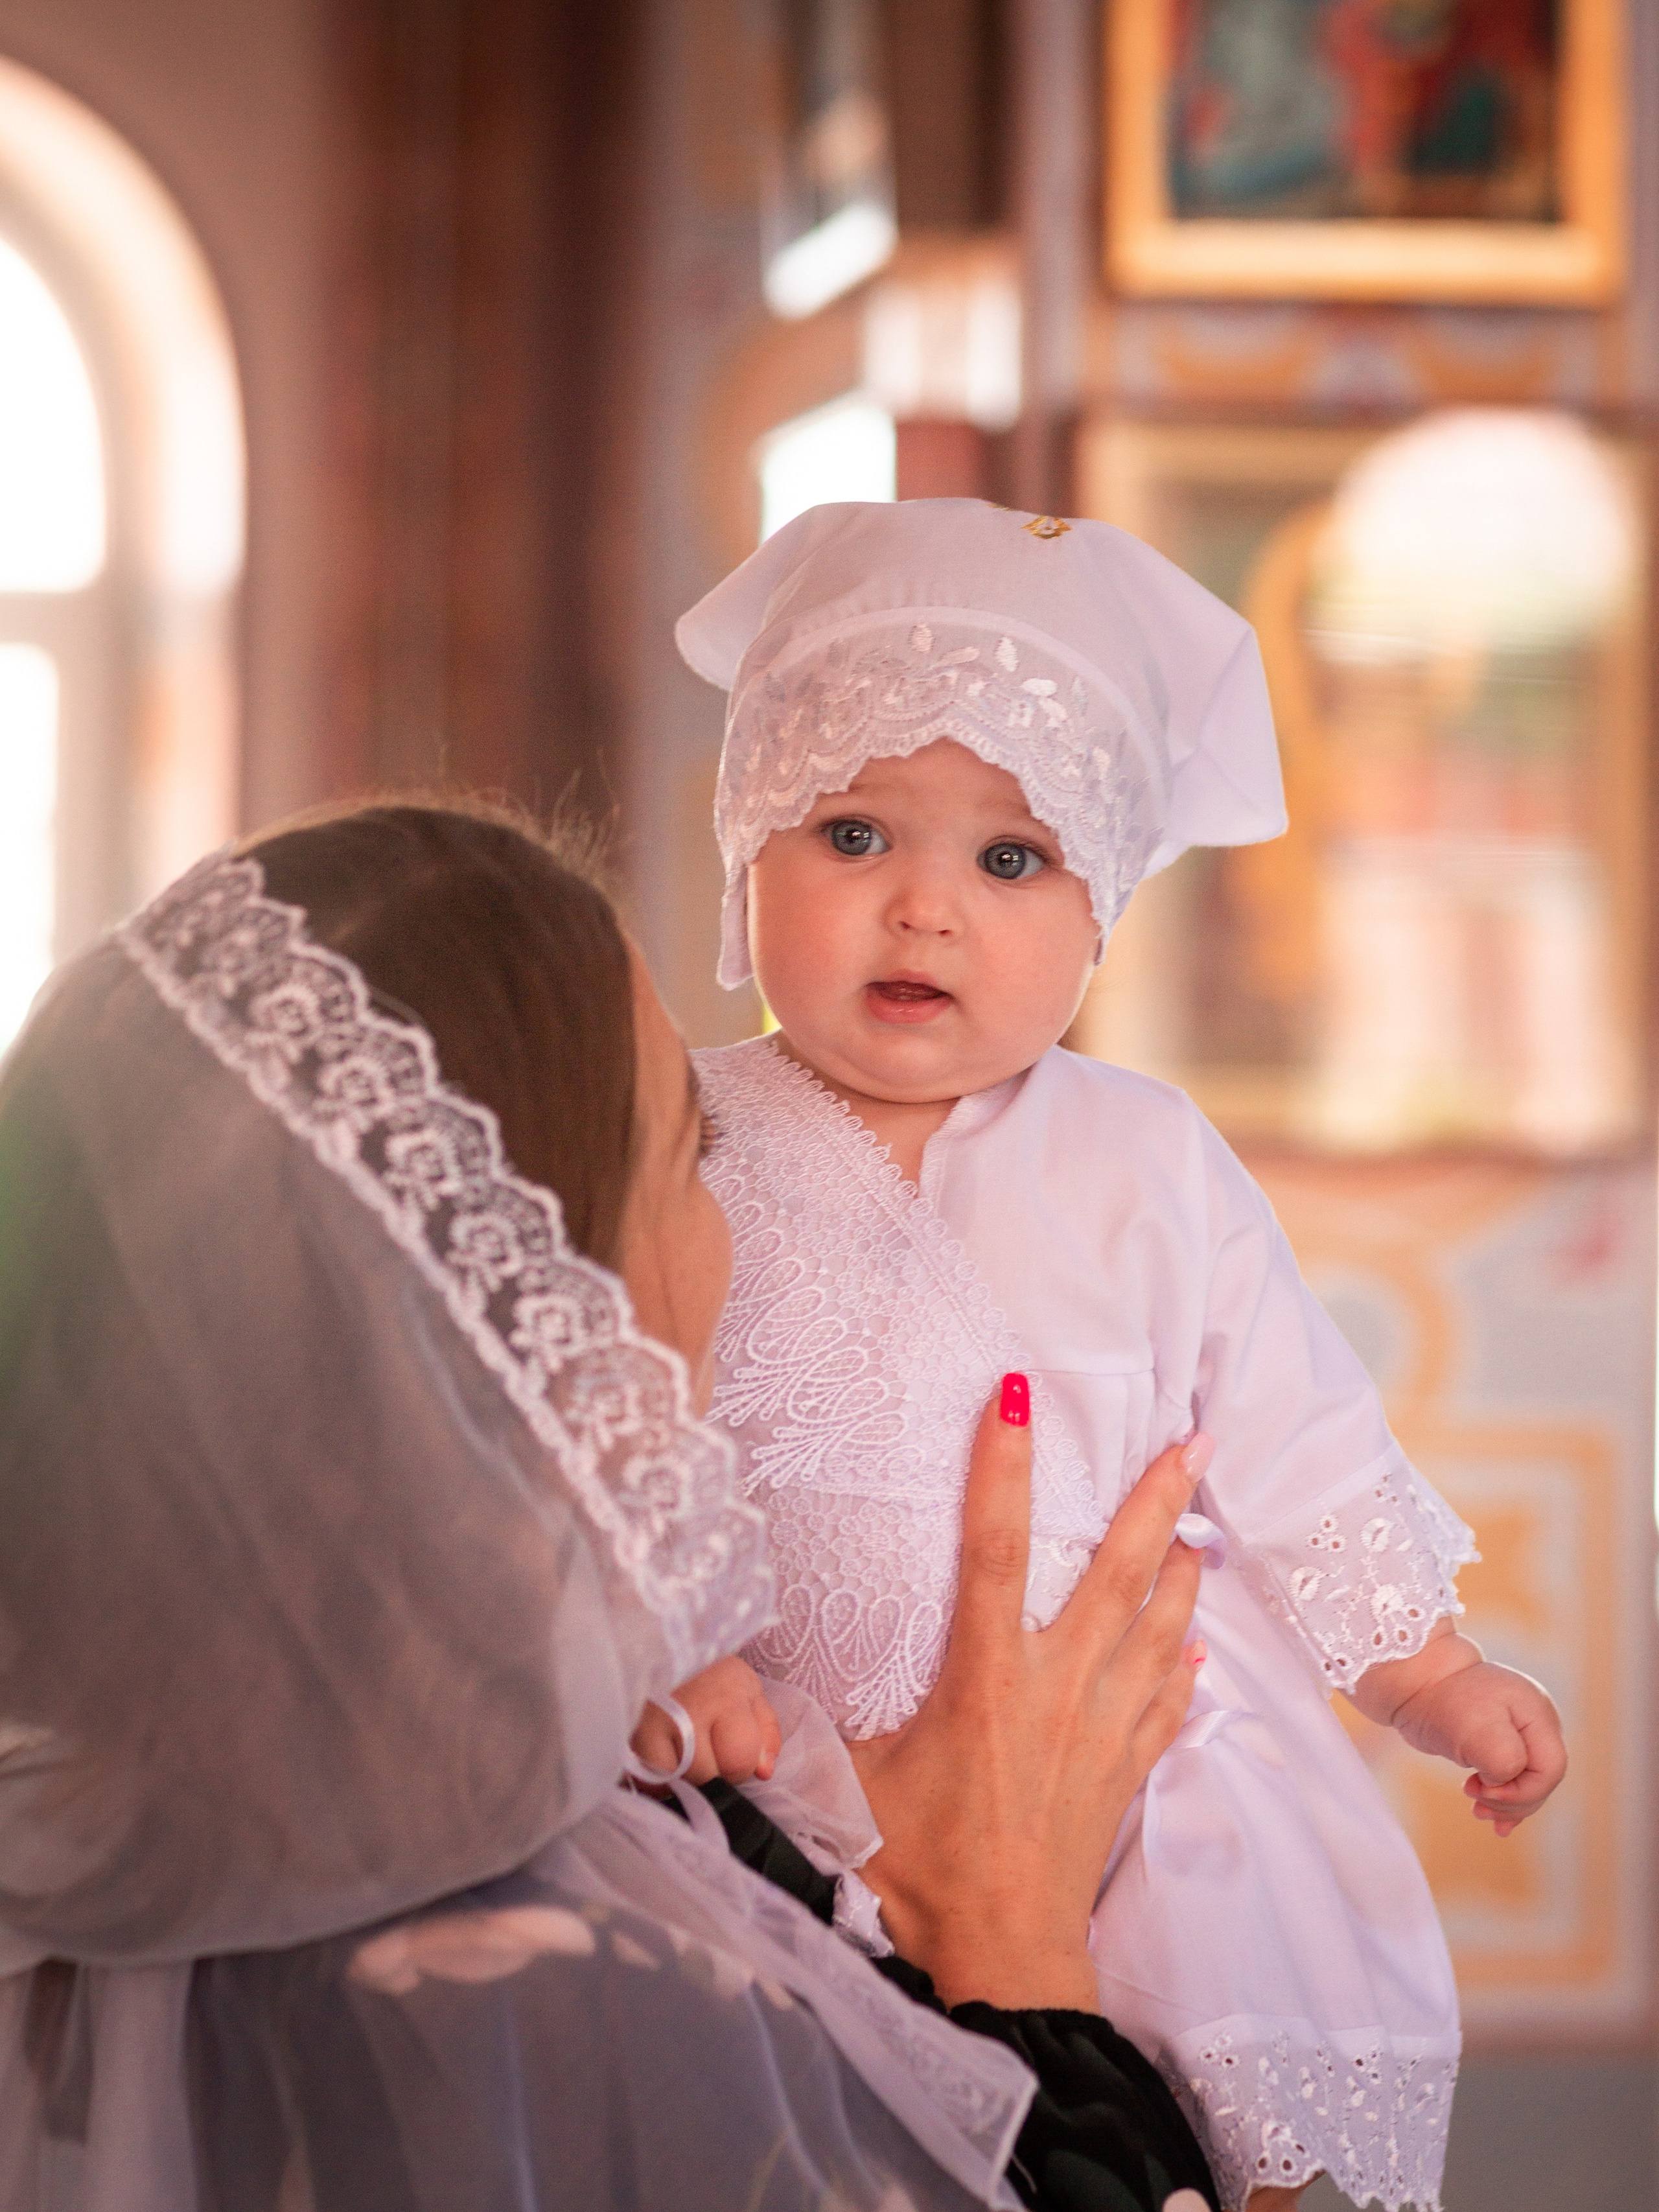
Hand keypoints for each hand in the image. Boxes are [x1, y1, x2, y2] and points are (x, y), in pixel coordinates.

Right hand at [631, 1655, 782, 1785]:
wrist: (657, 1640)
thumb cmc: (708, 1668)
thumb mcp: (747, 1688)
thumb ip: (765, 1730)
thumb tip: (764, 1772)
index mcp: (727, 1694)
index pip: (740, 1760)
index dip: (741, 1765)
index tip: (731, 1748)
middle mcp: (690, 1709)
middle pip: (708, 1776)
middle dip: (713, 1773)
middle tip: (706, 1749)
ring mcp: (655, 1722)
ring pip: (678, 1780)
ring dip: (685, 1776)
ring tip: (685, 1752)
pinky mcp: (630, 1731)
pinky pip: (648, 1778)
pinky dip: (657, 1777)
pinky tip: (663, 1759)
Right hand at [847, 1389, 1207, 2011]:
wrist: (1002, 1959)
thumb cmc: (916, 1869)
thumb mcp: (846, 1782)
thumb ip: (812, 1720)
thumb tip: (751, 1679)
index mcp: (985, 1677)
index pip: (994, 1547)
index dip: (1001, 1466)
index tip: (1013, 1396)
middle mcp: (1057, 1688)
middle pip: (1121, 1575)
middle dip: (1159, 1500)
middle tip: (1193, 1437)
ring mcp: (1103, 1729)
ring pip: (1162, 1629)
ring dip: (1187, 1571)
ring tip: (1206, 1522)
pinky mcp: (1126, 1771)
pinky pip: (1171, 1702)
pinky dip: (1188, 1664)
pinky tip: (1201, 1641)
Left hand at [1398, 1659, 1565, 1838]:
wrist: (1415, 1681)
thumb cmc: (1444, 1701)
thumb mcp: (1476, 1730)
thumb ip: (1505, 1761)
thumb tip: (1504, 1782)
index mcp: (1538, 1715)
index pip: (1551, 1769)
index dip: (1523, 1791)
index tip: (1483, 1791)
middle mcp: (1536, 1722)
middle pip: (1542, 1779)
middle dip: (1511, 1801)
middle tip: (1476, 1805)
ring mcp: (1520, 1731)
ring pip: (1528, 1782)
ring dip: (1506, 1804)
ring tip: (1478, 1812)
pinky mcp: (1501, 1741)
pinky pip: (1512, 1777)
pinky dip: (1504, 1799)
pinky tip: (1496, 1821)